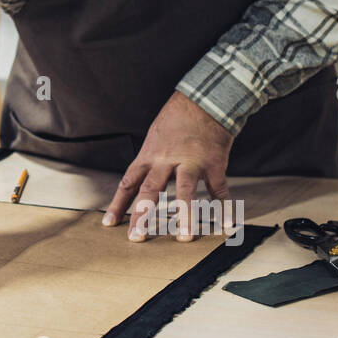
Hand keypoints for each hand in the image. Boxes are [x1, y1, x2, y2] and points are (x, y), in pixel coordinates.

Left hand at [103, 90, 233, 241]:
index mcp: (149, 155)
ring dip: (186, 216)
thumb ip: (149, 161)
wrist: (204, 99)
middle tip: (137, 238)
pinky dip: (225, 208)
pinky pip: (219, 190)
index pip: (129, 183)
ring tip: (185, 237)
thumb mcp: (154, 137)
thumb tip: (138, 185)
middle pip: (151, 191)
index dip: (118, 205)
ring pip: (186, 191)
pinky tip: (228, 225)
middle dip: (143, 216)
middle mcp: (166, 160)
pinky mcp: (214, 164)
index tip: (110, 224)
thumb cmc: (176, 119)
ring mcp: (191, 162)